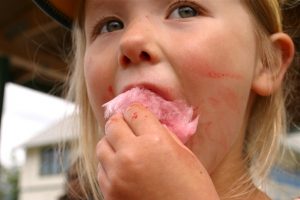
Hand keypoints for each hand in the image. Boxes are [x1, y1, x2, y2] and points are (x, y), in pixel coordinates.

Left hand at [96, 104, 219, 199]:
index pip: (134, 111)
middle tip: (127, 126)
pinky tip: (123, 169)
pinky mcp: (109, 193)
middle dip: (120, 123)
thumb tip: (146, 123)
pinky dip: (110, 165)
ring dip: (112, 143)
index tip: (136, 114)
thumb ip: (163, 135)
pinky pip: (101, 169)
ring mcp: (117, 176)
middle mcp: (131, 156)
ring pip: (101, 145)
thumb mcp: (185, 156)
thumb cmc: (193, 191)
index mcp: (154, 142)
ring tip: (124, 149)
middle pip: (113, 124)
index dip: (136, 111)